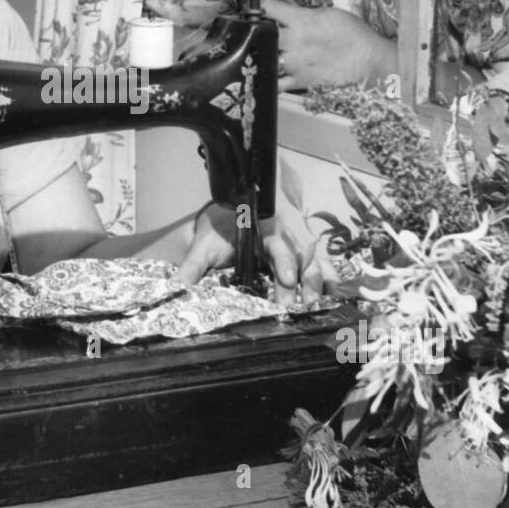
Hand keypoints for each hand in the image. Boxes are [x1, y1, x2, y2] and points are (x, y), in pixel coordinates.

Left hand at [173, 204, 335, 305]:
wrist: (237, 200)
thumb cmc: (222, 222)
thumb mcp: (204, 243)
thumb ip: (191, 266)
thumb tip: (173, 289)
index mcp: (264, 228)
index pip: (279, 245)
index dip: (285, 262)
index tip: (287, 280)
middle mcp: (286, 234)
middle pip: (302, 257)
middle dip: (304, 282)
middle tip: (298, 307)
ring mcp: (297, 242)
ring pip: (316, 261)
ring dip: (318, 284)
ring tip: (316, 307)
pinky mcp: (303, 252)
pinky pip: (322, 264)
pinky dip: (331, 280)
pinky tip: (335, 297)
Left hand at [263, 0, 396, 92]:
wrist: (371, 63)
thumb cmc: (355, 35)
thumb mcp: (329, 14)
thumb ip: (305, 14)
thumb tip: (289, 13)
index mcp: (302, 21)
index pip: (269, 7)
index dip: (259, 4)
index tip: (256, 5)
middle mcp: (294, 42)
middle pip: (261, 33)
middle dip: (258, 30)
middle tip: (258, 29)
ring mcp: (294, 64)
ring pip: (265, 57)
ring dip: (263, 53)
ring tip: (263, 50)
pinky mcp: (299, 83)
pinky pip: (276, 83)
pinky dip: (269, 79)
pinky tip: (267, 73)